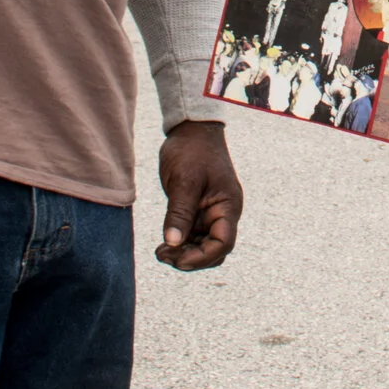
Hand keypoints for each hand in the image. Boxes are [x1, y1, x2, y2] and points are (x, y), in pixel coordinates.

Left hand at [155, 120, 241, 270]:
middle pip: (214, 250)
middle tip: (163, 255)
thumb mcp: (184, 181)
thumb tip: (172, 243)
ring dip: (184, 253)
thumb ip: (179, 213)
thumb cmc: (192, 151)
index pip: (223, 243)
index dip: (201, 257)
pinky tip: (165, 243)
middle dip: (191, 258)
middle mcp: (224, 213)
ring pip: (203, 246)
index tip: (176, 257)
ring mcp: (212, 212)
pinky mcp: (199, 210)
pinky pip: (194, 235)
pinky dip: (181, 242)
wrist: (192, 129)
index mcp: (228, 206)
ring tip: (160, 251)